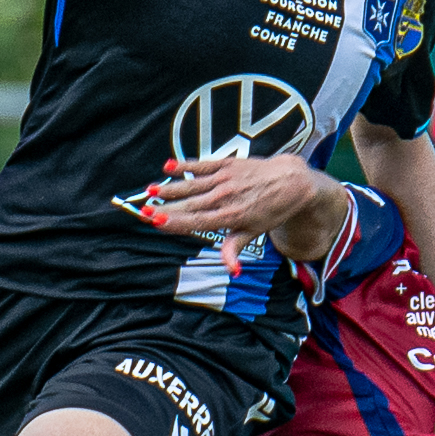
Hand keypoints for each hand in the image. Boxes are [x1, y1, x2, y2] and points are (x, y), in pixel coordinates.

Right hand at [142, 155, 339, 275]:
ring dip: (171, 188)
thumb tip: (231, 270)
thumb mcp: (255, 232)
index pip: (198, 221)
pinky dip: (186, 166)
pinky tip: (168, 166)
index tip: (156, 222)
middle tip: (144, 211)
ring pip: (192, 185)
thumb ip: (235, 248)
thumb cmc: (271, 210)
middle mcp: (226, 197)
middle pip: (190, 204)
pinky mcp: (227, 164)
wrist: (291, 182)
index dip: (176, 222)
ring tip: (150, 191)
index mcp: (231, 217)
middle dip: (166, 208)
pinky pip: (203, 165)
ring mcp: (226, 179)